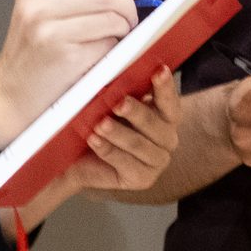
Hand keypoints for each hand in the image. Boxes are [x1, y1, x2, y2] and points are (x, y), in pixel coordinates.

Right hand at [0, 0, 142, 148]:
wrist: (8, 98)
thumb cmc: (30, 59)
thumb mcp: (37, 17)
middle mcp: (38, 8)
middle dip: (128, 6)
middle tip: (131, 20)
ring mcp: (52, 33)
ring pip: (111, 18)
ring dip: (124, 29)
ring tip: (116, 40)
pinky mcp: (67, 58)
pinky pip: (108, 45)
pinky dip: (114, 50)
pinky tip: (101, 58)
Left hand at [67, 67, 182, 191]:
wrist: (80, 161)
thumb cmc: (99, 126)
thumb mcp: (111, 106)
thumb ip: (120, 92)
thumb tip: (115, 71)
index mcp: (165, 116)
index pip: (170, 101)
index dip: (165, 86)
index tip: (159, 71)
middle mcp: (167, 139)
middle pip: (156, 124)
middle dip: (137, 112)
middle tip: (118, 103)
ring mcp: (157, 161)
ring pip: (139, 145)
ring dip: (118, 133)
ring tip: (99, 124)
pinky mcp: (143, 179)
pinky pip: (126, 163)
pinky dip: (108, 150)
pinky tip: (94, 140)